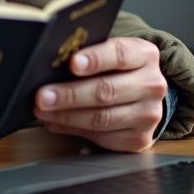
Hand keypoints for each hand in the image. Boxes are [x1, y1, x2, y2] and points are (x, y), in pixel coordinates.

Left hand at [33, 37, 167, 151]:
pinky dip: (72, 129)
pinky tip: (55, 123)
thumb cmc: (117, 70)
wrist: (144, 95)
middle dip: (70, 94)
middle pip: (106, 90)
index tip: (72, 63)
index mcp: (144, 55)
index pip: (120, 54)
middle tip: (43, 96)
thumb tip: (50, 67)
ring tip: (42, 111)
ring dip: (66, 115)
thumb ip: (88, 57)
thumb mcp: (110, 55)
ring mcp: (148, 114)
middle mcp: (151, 85)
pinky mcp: (138, 138)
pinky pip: (100, 136)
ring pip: (101, 117)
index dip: (95, 59)